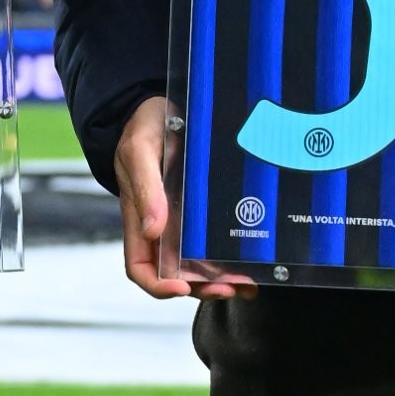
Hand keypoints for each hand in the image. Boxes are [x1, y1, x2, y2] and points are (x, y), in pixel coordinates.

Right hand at [115, 91, 254, 303]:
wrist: (163, 107)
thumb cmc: (144, 127)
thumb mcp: (139, 151)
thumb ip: (145, 189)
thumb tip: (153, 229)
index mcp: (139, 219)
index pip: (141, 267)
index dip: (158, 285)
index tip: (182, 288)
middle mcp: (162, 228)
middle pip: (177, 275)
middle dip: (203, 287)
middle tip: (231, 286)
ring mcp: (184, 223)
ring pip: (201, 266)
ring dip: (223, 279)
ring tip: (248, 282)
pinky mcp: (203, 212)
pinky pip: (216, 244)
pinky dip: (233, 260)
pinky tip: (254, 266)